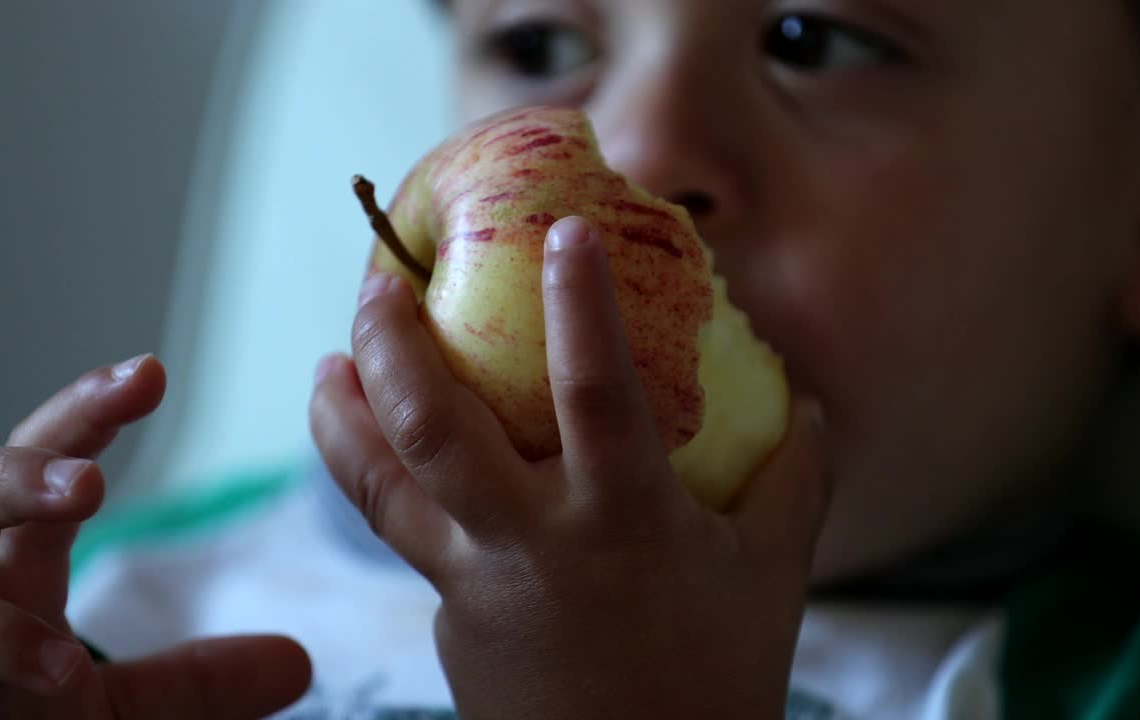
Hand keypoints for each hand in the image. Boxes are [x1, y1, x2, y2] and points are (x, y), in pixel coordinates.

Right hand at [0, 355, 310, 718]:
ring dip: (4, 501)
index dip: (90, 412)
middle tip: (104, 466)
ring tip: (86, 492)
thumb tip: (299, 662)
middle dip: (32, 463)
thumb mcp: (115, 714)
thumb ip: (196, 684)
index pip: (48, 462)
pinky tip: (58, 665)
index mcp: (12, 564)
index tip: (151, 372)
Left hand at [312, 217, 830, 718]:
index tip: (563, 230)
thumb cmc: (714, 685)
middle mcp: (533, 542)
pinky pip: (404, 538)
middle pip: (434, 428)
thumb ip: (794, 485)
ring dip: (343, 416)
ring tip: (327, 366)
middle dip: (391, 343)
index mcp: (623, 520)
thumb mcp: (771, 578)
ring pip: (382, 486)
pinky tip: (383, 458)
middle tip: (377, 282)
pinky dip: (381, 485)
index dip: (580, 303)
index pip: (597, 390)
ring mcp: (476, 584)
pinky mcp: (447, 620)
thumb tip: (813, 407)